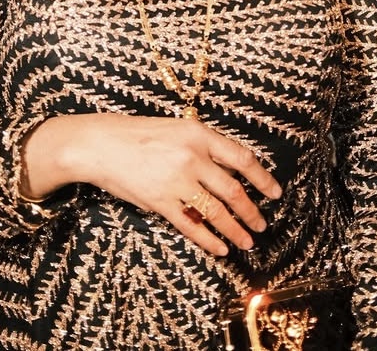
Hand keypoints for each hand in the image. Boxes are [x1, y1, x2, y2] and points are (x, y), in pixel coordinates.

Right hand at [23, 113, 282, 255]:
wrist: (101, 144)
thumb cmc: (139, 134)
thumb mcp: (177, 129)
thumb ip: (203, 147)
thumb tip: (231, 172)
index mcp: (199, 134)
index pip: (242, 158)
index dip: (262, 178)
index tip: (275, 192)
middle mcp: (192, 156)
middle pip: (233, 190)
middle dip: (252, 211)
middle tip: (262, 224)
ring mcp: (176, 180)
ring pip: (216, 211)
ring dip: (236, 229)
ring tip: (247, 241)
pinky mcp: (161, 201)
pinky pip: (191, 225)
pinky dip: (209, 240)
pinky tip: (220, 249)